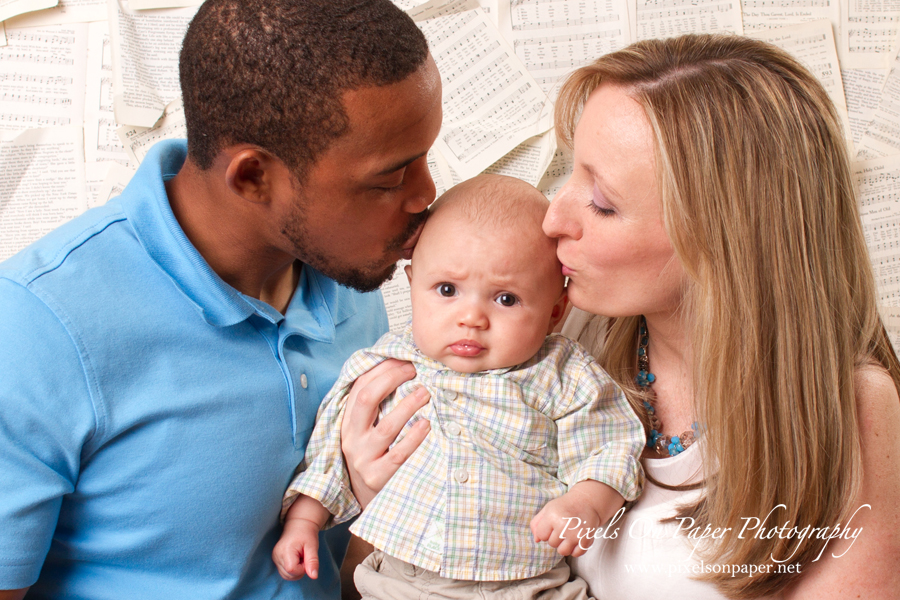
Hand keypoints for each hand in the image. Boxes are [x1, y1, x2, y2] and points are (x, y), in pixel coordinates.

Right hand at [273, 517, 321, 579]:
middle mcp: (277, 555)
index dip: (302, 568)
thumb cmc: (306, 534)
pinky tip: (296, 559)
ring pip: (286, 575)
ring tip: (300, 557)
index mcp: (285, 550)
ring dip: (296, 570)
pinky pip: (284, 572)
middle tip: (304, 556)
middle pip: (289, 575)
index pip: (292, 570)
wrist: (298, 525)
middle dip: (300, 570)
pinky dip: (292, 569)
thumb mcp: (312, 546)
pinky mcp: (275, 559)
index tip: (306, 558)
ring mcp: (275, 557)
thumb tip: (314, 577)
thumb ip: (313, 562)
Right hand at [340, 359, 430, 507]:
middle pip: (367, 399)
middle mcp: (352, 438)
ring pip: (386, 427)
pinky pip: (398, 455)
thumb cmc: (375, 455)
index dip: (383, 370)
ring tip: (426, 393)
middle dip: (392, 379)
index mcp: (348, 422)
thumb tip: (400, 367)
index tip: (405, 361)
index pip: (360, 387)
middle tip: (415, 371)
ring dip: (408, 405)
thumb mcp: (367, 430)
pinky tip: (427, 425)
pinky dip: (414, 438)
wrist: (368, 500)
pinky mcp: (378, 478)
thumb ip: (378, 405)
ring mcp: (363, 459)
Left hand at [530, 480, 623, 556]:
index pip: (541, 536)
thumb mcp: (547, 509)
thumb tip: (536, 540)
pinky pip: (576, 554)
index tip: (552, 524)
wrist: (586, 501)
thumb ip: (536, 524)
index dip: (545, 531)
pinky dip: (575, 549)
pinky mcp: (586, 540)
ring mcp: (576, 534)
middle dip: (555, 537)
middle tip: (563, 526)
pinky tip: (576, 539)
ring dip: (564, 545)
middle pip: (552, 544)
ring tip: (568, 534)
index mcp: (552, 516)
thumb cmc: (564, 506)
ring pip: (563, 551)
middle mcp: (564, 526)